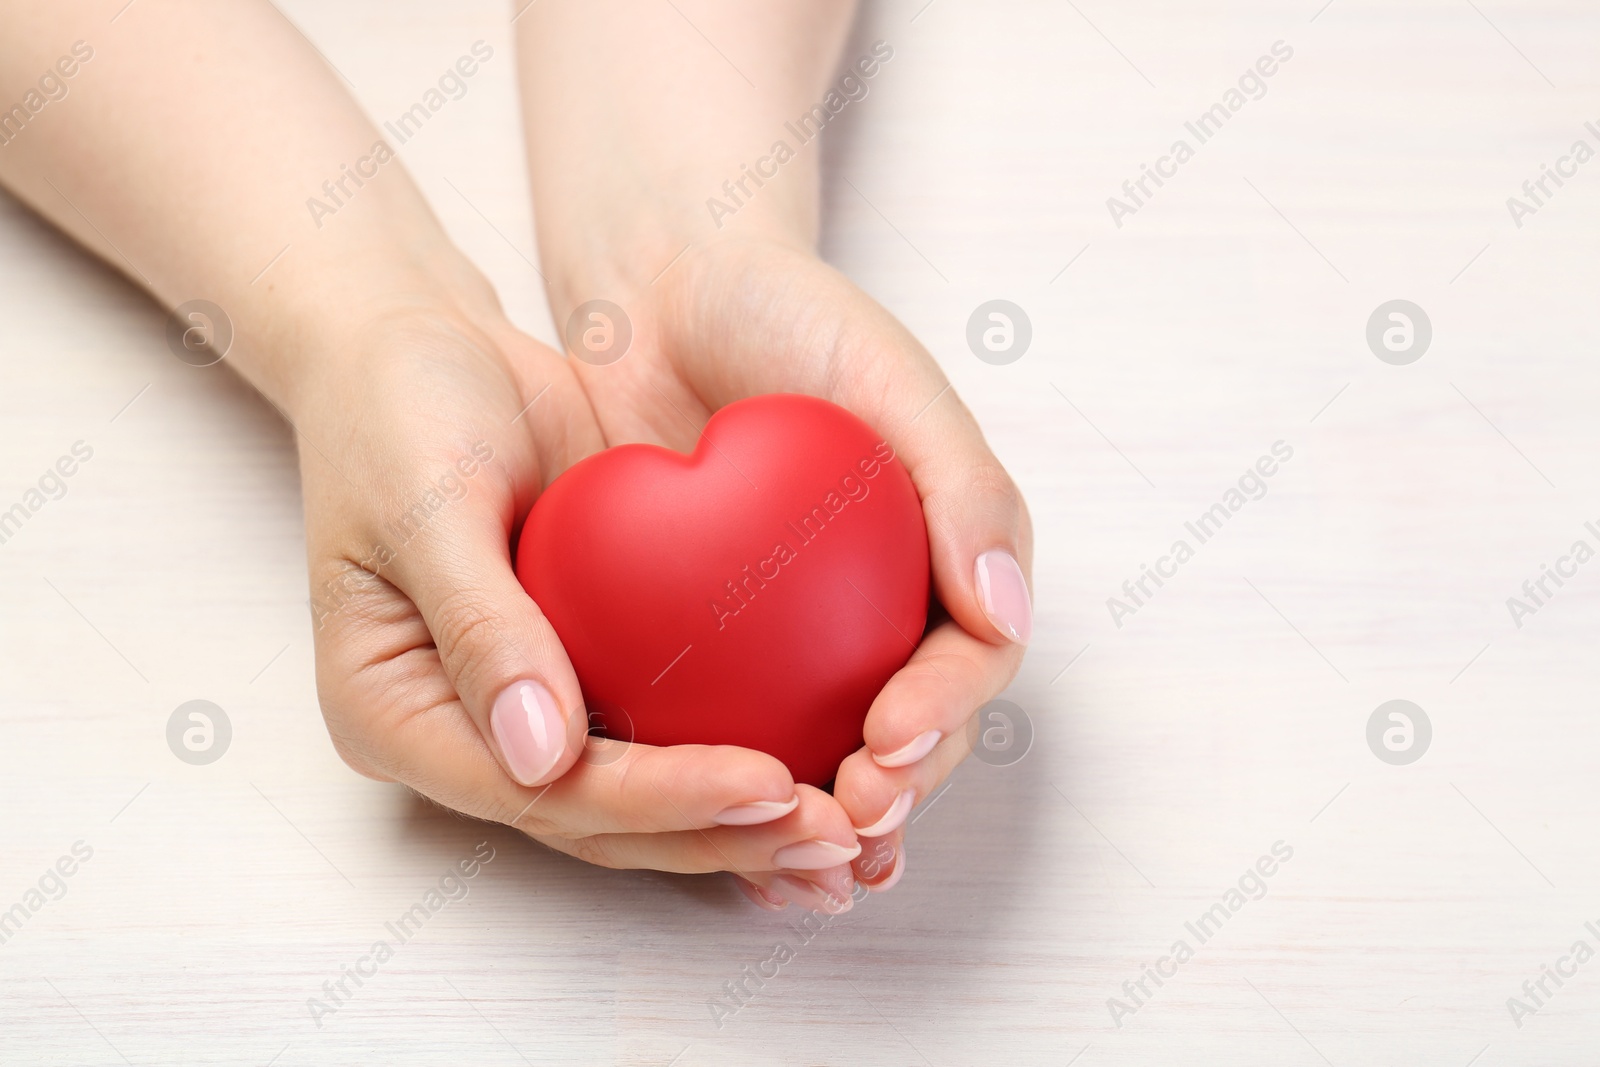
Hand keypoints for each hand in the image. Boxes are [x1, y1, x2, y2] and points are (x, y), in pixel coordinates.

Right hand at [296, 303, 861, 909]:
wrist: (424, 347)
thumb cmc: (399, 406)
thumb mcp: (422, 502)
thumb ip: (478, 627)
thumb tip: (542, 759)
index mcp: (394, 715)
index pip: (539, 795)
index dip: (656, 801)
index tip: (765, 782)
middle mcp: (465, 734)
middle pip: (598, 820)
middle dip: (718, 834)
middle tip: (834, 829)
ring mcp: (525, 709)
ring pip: (640, 798)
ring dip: (740, 819)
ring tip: (846, 823)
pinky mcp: (584, 668)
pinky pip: (663, 727)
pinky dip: (735, 745)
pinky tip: (826, 753)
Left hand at [561, 236, 1033, 903]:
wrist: (667, 291)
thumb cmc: (786, 313)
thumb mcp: (886, 371)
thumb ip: (959, 481)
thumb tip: (1007, 610)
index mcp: (949, 550)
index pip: (973, 659)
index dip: (943, 718)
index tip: (887, 748)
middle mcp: (889, 602)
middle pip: (913, 727)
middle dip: (892, 790)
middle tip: (846, 826)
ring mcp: (807, 629)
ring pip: (832, 747)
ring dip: (825, 820)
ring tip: (800, 871)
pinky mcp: (723, 640)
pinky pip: (740, 723)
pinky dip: (738, 783)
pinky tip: (716, 835)